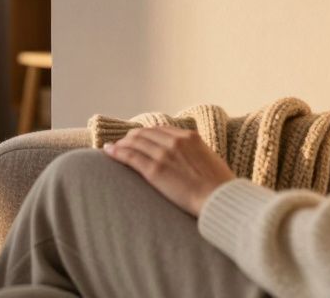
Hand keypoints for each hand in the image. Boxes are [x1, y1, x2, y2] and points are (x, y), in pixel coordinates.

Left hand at [104, 126, 235, 216]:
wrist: (219, 199)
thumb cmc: (220, 186)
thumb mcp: (211, 160)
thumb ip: (196, 154)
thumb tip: (190, 159)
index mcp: (189, 137)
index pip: (160, 130)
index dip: (146, 133)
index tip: (138, 138)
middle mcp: (175, 141)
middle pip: (144, 133)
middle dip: (130, 137)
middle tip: (122, 143)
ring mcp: (163, 154)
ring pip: (134, 143)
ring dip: (121, 144)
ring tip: (112, 148)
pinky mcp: (154, 170)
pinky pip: (130, 156)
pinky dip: (117, 152)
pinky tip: (109, 152)